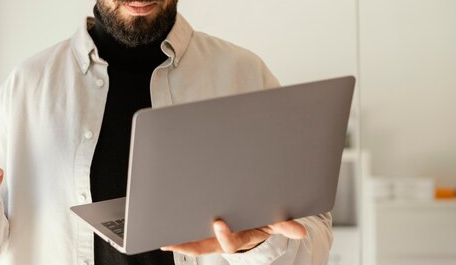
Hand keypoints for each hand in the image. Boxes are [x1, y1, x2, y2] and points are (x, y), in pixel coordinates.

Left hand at [160, 218, 306, 255]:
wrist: (256, 217)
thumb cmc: (263, 218)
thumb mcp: (274, 221)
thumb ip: (284, 225)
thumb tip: (300, 231)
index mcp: (240, 238)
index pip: (230, 242)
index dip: (224, 235)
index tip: (217, 222)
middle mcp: (222, 239)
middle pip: (204, 246)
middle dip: (190, 244)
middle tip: (178, 237)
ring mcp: (211, 237)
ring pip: (192, 242)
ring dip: (178, 241)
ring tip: (165, 237)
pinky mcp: (202, 231)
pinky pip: (187, 233)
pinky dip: (176, 232)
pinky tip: (163, 229)